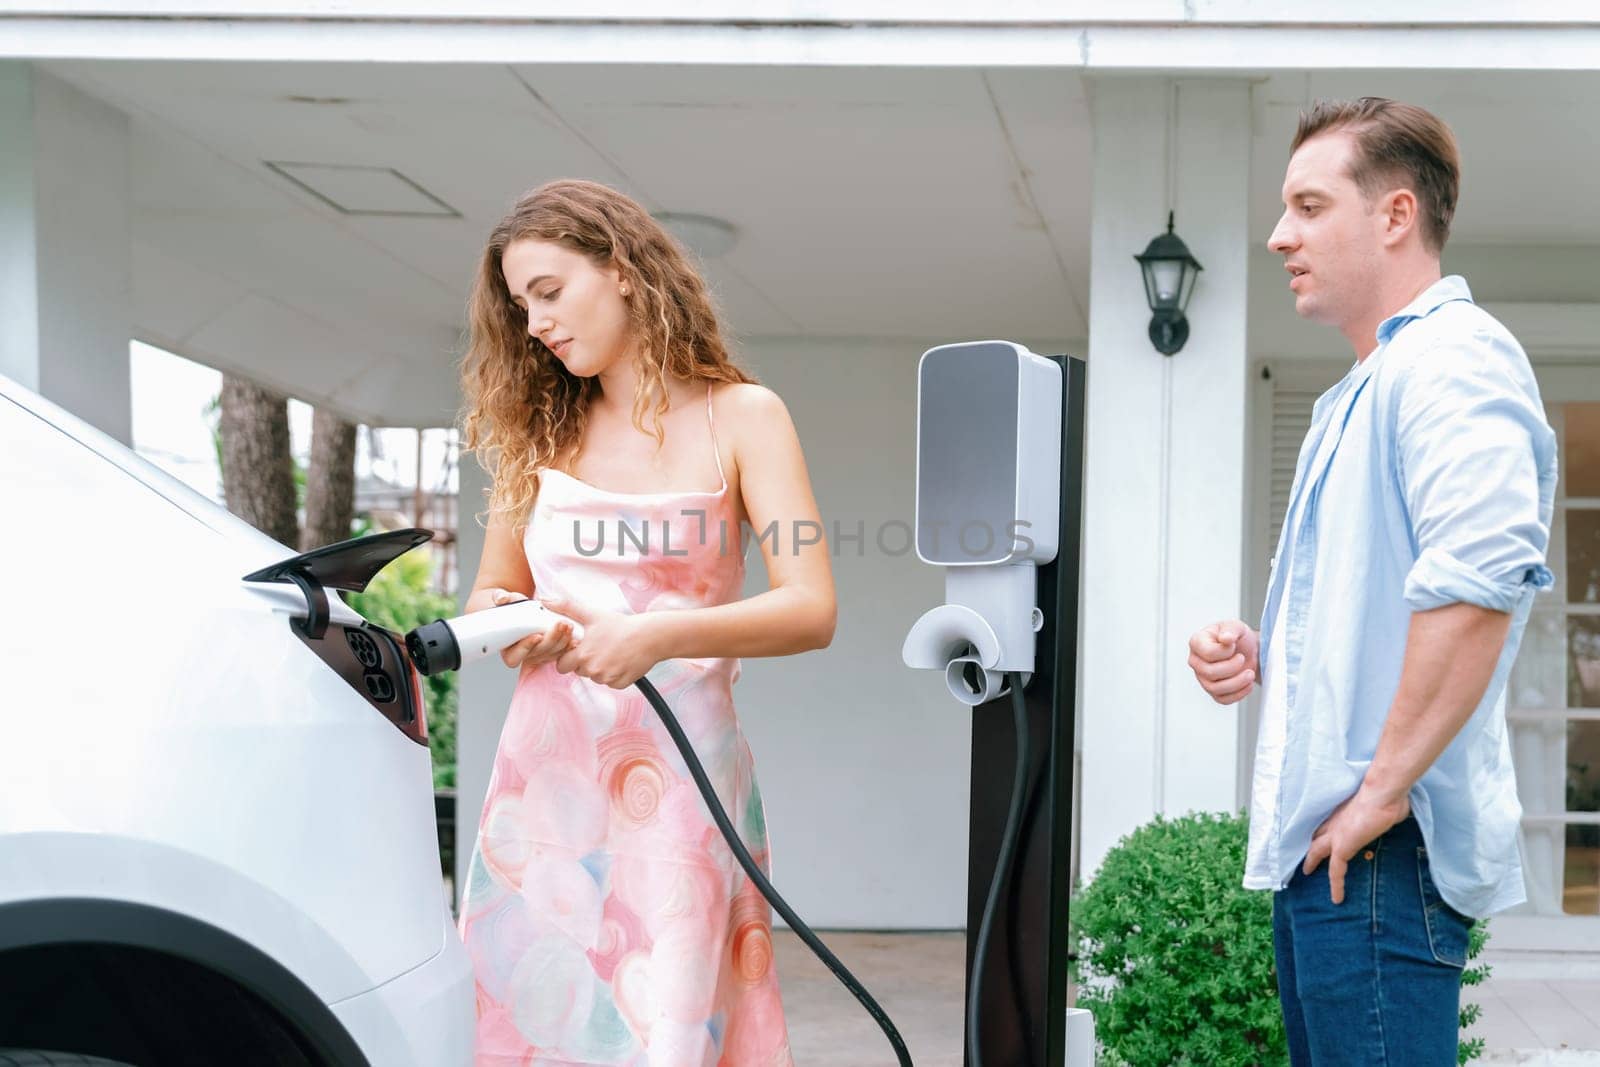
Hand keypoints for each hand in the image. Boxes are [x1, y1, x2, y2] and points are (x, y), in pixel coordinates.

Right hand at [488, 588, 576, 669]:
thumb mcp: (507, 601)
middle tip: (560, 625)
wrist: (522, 610)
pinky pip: (561, 653)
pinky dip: (568, 645)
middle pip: (538, 654)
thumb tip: (501, 598)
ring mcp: (538, 654)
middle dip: (551, 640)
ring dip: (562, 641)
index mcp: (508, 647)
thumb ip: (501, 598)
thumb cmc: (512, 608)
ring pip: (551, 654)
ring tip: (568, 625)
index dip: (526, 648)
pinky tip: (574, 637)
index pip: (513, 657)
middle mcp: (524, 654)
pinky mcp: (550, 652)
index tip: (537, 636)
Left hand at [540, 592, 667, 689]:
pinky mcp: (620, 683)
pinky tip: (622, 659)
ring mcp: (608, 678)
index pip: (563, 665)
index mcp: (583, 655)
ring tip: (613, 651)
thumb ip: (566, 607)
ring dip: (601, 668)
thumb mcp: (592, 614)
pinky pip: (612, 682)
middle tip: (600, 646)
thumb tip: (545, 600)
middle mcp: (593, 669)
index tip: (579, 648)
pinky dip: (615, 674)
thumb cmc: (622, 625)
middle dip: (586, 662)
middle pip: (580, 671)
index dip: (569, 656)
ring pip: (597, 677)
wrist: (650, 636)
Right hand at [1187, 620, 1259, 704]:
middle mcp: (1196, 661)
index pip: (1208, 653)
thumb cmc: (1238, 637)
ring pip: (1215, 688)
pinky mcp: (1214, 691)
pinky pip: (1223, 699)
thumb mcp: (1236, 626)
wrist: (1249, 650)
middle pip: (1210, 672)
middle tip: (1242, 658)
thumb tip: (1225, 639)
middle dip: (1233, 667)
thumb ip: (1230, 629)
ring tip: (1249, 673)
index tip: (1234, 645)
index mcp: (1196, 643)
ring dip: (1237, 682)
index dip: (1225, 652)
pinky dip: (1239, 693)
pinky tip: (1248, 683)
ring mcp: (1203, 678)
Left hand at [1301, 785, 1411, 903]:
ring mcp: (1336, 835)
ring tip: (1307, 873)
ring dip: (1311, 861)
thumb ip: (1385, 812)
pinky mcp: (1341, 848)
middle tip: (1304, 854)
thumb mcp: (1385, 806)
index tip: (1320, 835)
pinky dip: (1336, 885)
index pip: (1328, 823)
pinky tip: (1337, 899)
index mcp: (1344, 812)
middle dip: (1310, 845)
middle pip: (1316, 836)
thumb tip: (1396, 811)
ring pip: (1317, 851)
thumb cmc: (1387, 795)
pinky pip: (1336, 871)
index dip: (1323, 830)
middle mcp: (1335, 822)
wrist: (1382, 793)